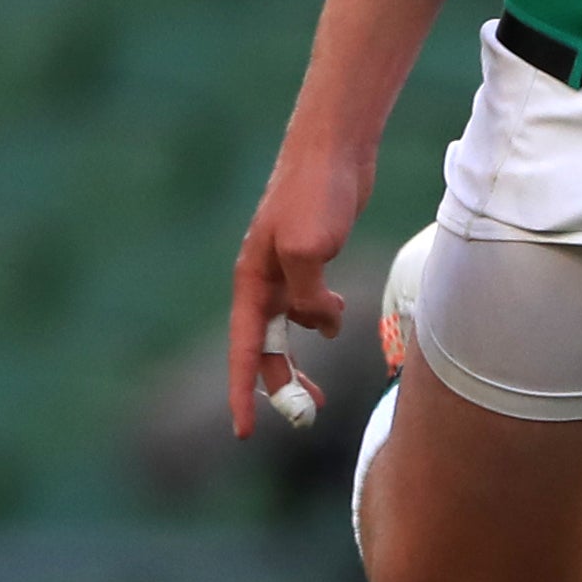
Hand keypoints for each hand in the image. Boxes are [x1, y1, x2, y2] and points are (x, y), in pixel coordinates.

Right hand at [228, 135, 370, 437]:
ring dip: (306, 351)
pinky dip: (322, 316)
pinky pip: (311, 301)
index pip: (244, 350)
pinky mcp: (314, 254)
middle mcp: (263, 278)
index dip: (243, 394)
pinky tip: (338, 315)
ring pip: (291, 326)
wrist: (336, 147)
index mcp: (251, 281)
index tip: (243, 434)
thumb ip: (308, 296)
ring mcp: (287, 267)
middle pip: (267, 346)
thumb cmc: (316, 192)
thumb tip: (318, 327)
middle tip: (311, 412)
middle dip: (283, 382)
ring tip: (329, 372)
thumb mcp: (308, 249)